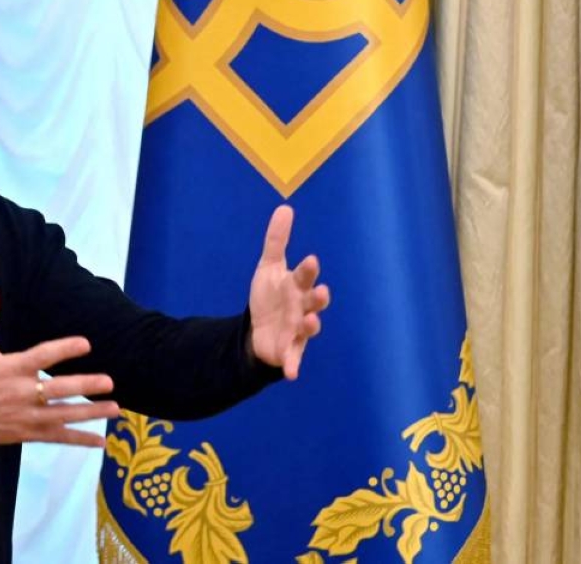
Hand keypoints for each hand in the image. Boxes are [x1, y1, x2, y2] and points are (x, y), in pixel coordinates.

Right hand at [0, 282, 120, 446]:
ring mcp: (27, 416)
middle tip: (109, 382)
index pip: (42, 356)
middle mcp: (23, 393)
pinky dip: (78, 439)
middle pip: (59, 390)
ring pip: (63, 415)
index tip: (86, 343)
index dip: (64, 349)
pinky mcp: (27, 433)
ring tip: (115, 409)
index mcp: (12, 368)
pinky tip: (99, 441)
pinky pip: (57, 437)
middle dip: (85, 386)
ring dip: (90, 413)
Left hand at [249, 205, 330, 379]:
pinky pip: (293, 358)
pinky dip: (293, 365)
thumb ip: (276, 240)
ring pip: (309, 328)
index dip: (307, 270)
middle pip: (313, 301)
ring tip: (311, 322)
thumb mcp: (269, 267)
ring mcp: (297, 330)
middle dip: (317, 297)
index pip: (304, 275)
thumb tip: (285, 208)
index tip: (310, 260)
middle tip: (320, 292)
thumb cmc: (270, 296)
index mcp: (297, 286)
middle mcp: (302, 307)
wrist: (260, 328)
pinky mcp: (289, 350)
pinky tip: (291, 373)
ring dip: (311, 325)